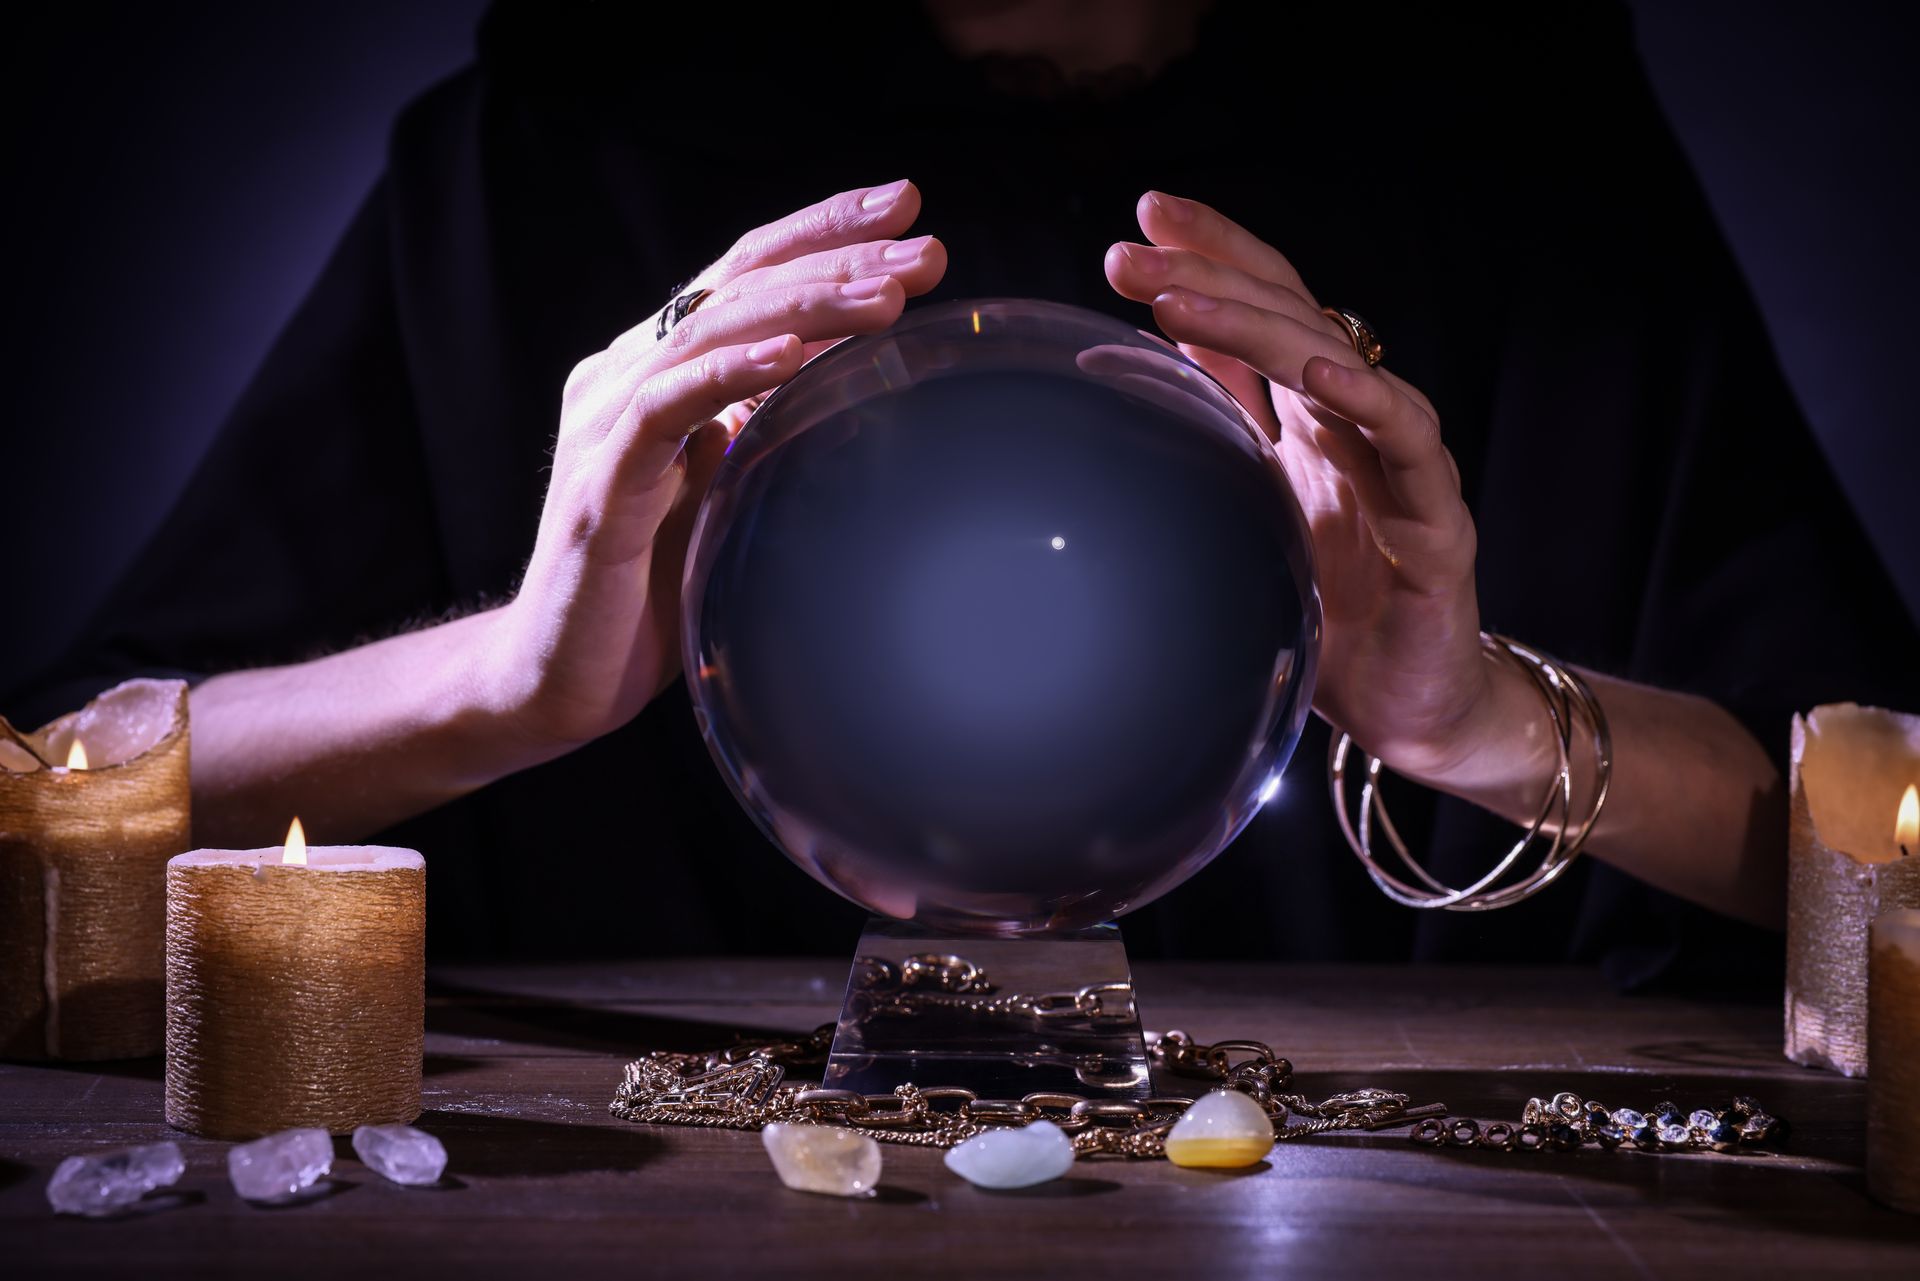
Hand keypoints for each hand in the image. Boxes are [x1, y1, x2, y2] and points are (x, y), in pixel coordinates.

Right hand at [487, 180, 947, 755]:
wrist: (554, 680)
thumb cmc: (650, 593)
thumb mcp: (729, 494)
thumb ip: (768, 433)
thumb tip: (855, 391)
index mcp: (656, 371)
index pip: (744, 274)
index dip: (822, 233)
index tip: (908, 210)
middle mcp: (623, 377)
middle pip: (736, 284)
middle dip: (834, 252)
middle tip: (922, 238)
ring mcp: (604, 425)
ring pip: (708, 330)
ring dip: (806, 304)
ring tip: (887, 294)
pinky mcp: (598, 487)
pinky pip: (665, 410)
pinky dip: (728, 374)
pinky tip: (790, 355)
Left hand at [1104, 191, 1507, 784]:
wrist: (1409, 706)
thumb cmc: (1332, 606)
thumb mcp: (1255, 501)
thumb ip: (1224, 421)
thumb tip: (1142, 349)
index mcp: (1315, 414)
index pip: (1266, 306)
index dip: (1213, 252)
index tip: (1141, 219)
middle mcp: (1361, 423)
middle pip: (1293, 316)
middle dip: (1212, 273)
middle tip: (1134, 250)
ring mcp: (1403, 466)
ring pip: (1341, 366)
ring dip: (1262, 325)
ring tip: (1186, 299)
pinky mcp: (1438, 526)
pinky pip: (1409, 448)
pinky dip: (1369, 402)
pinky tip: (1318, 374)